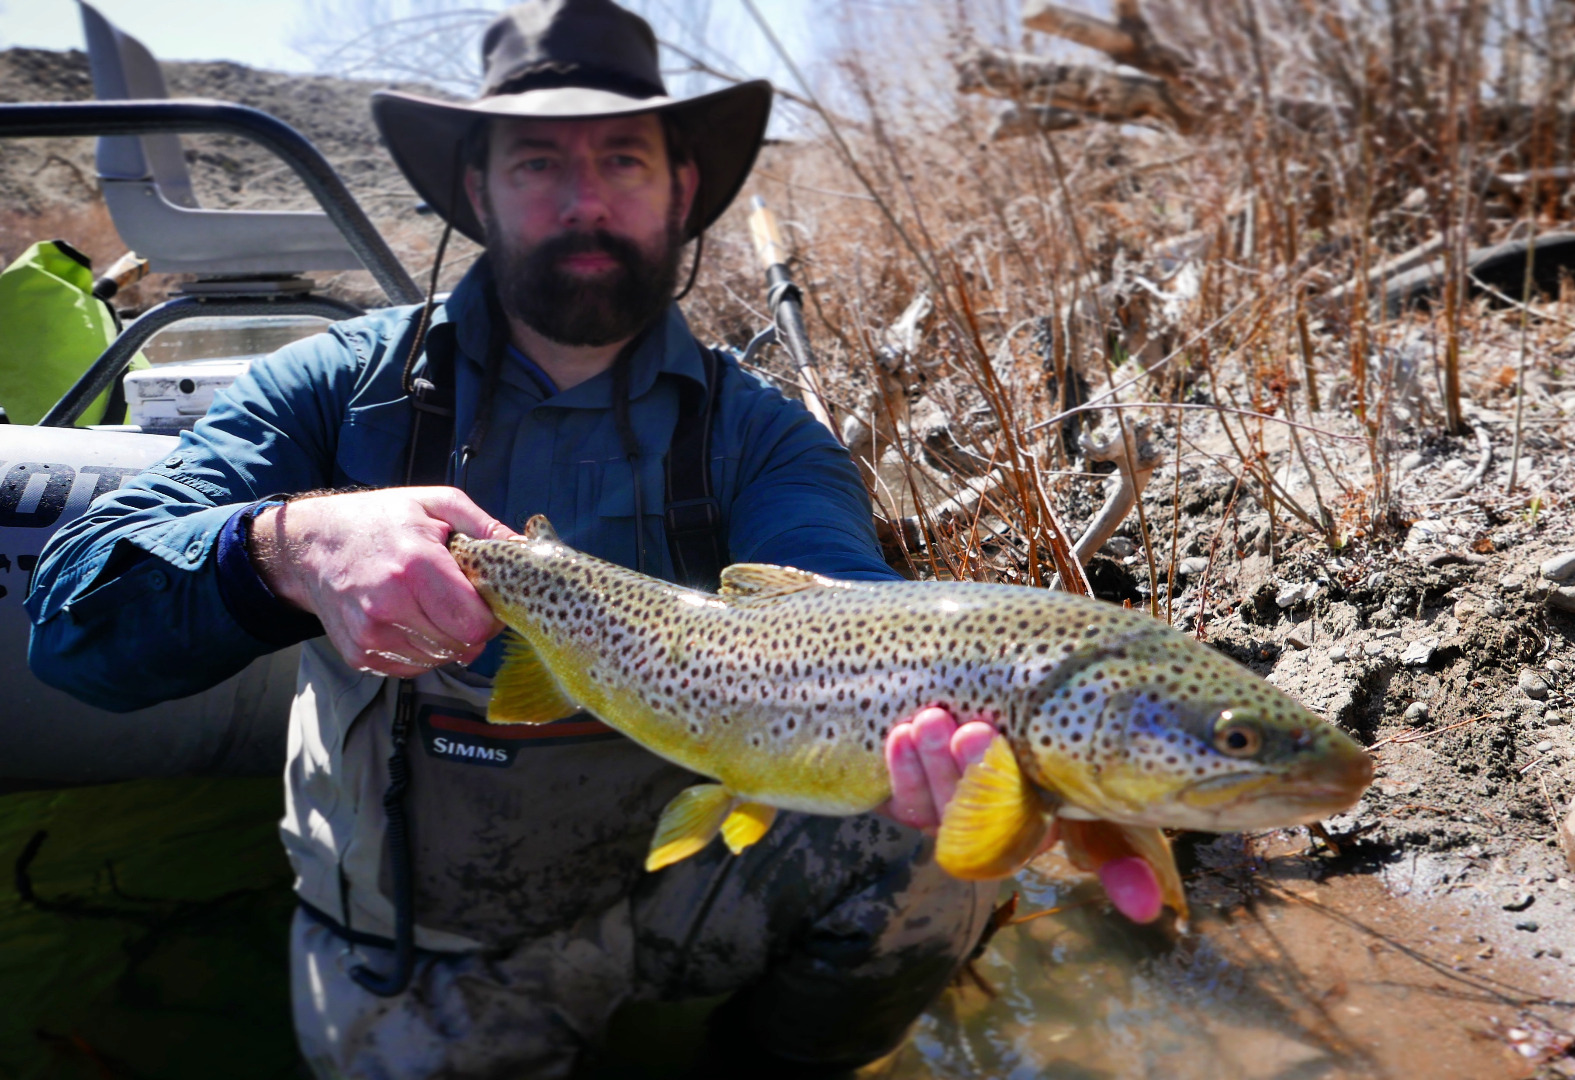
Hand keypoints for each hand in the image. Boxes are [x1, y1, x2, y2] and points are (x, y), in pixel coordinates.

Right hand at [249, 487, 516, 677]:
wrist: (311, 543)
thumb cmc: (380, 519)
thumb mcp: (436, 503)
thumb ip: (486, 527)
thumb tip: (528, 549)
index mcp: (414, 567)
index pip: (475, 624)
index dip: (490, 616)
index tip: (484, 599)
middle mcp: (388, 607)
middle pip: (461, 646)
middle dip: (471, 628)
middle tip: (460, 601)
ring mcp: (369, 635)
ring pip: (438, 660)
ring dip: (446, 640)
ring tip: (430, 605)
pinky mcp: (358, 654)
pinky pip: (411, 668)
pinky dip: (421, 649)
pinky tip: (409, 618)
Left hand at [880, 706, 1163, 923]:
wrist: (1006, 718)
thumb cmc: (1062, 760)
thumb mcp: (1099, 805)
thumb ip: (1121, 856)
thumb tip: (1148, 911)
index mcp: (1034, 833)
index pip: (1024, 836)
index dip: (1014, 808)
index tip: (1011, 769)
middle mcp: (989, 833)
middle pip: (974, 815)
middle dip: (971, 774)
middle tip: (970, 730)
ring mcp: (947, 818)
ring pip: (935, 805)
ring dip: (931, 765)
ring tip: (931, 721)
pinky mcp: (913, 805)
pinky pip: (904, 799)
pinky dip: (901, 769)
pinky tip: (900, 735)